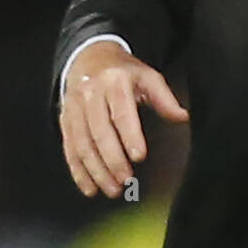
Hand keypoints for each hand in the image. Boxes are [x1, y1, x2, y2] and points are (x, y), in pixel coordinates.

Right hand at [59, 41, 188, 197]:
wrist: (89, 58)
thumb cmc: (124, 72)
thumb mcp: (147, 76)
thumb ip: (164, 99)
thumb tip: (183, 117)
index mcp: (114, 82)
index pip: (122, 112)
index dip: (130, 135)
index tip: (139, 156)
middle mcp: (90, 94)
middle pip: (99, 132)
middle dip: (112, 160)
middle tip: (126, 180)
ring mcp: (74, 108)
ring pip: (82, 144)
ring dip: (96, 170)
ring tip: (112, 189)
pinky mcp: (65, 120)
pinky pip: (70, 149)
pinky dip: (79, 171)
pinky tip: (90, 188)